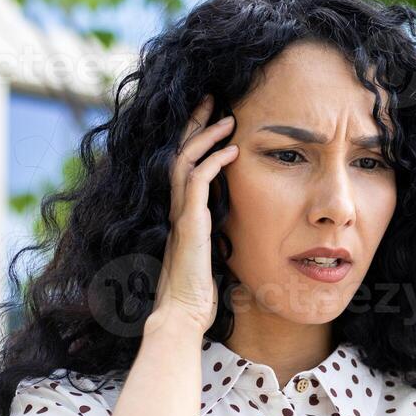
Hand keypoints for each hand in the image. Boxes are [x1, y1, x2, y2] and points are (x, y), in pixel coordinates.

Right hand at [151, 93, 236, 334]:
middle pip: (179, 152)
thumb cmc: (198, 294)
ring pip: (185, 159)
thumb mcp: (212, 257)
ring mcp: (181, 214)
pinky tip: (233, 151)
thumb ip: (218, 238)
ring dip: (207, 135)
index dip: (196, 139)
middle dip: (195, 123)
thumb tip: (239, 232)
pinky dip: (215, 161)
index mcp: (182, 213)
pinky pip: (197, 181)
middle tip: (212, 99)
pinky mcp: (189, 223)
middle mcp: (177, 208)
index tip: (213, 119)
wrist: (181, 316)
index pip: (184, 165)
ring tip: (227, 117)